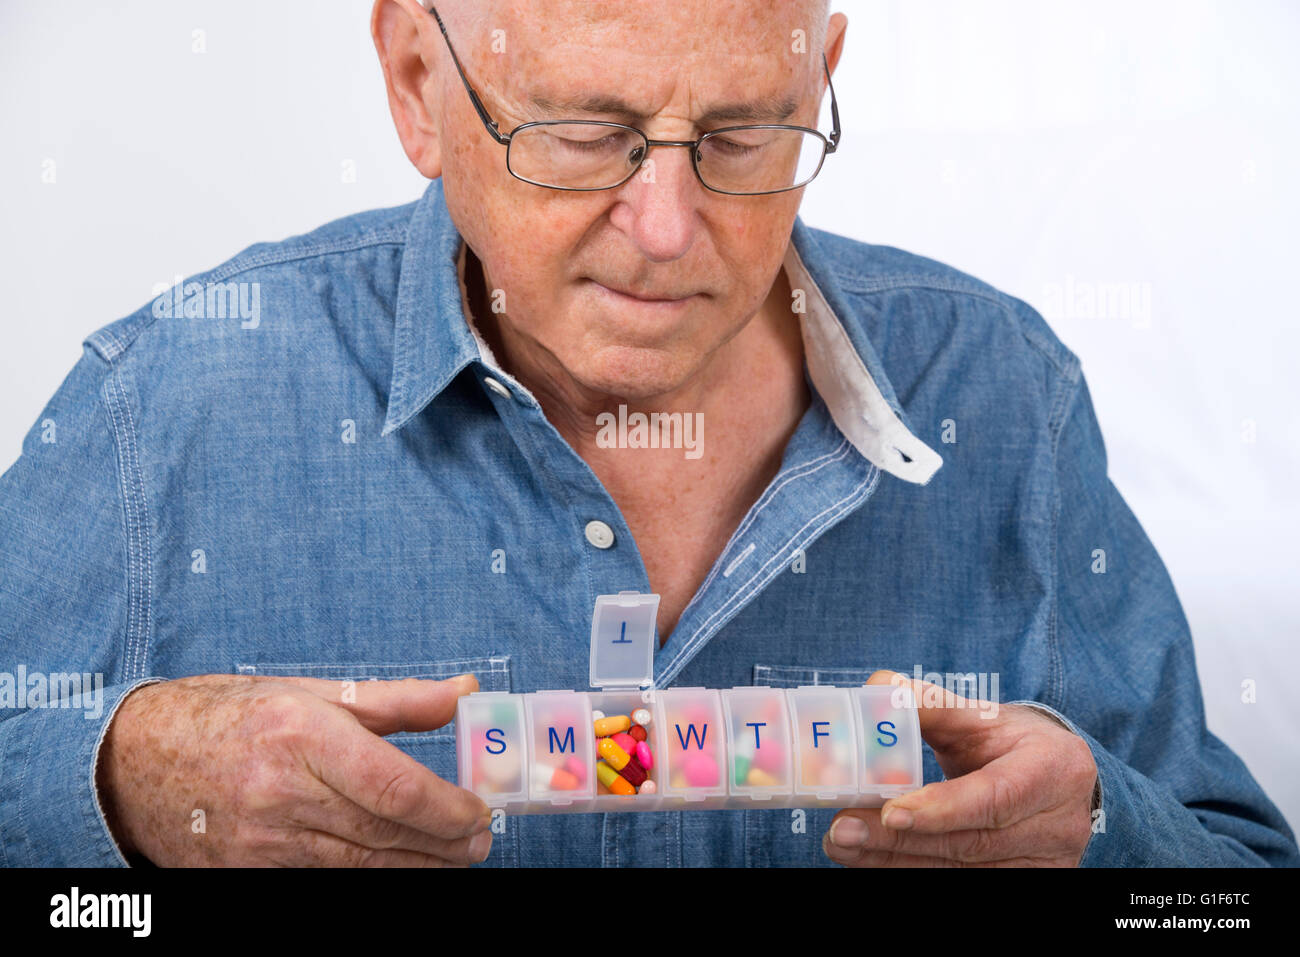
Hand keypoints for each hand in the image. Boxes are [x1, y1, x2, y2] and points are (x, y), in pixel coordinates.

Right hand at [96, 672, 492, 865]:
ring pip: (360, 866)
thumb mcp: (310, 692)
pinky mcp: (246, 871)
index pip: (392, 788)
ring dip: (417, 866)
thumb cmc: (228, 716)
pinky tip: (400, 866)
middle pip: (383, 833)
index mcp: (301, 734)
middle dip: (445, 843)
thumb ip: (395, 700)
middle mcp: (281, 792)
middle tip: (481, 841)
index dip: (447, 808)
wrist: (131, 761)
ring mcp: (261, 841)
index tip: (480, 811)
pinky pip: (323, 878)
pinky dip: (370, 875)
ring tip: (454, 857)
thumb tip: (465, 691)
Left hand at [823, 671, 1096, 866]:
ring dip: (893, 859)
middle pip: (970, 841)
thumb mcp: (978, 716)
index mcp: (1052, 769)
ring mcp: (1046, 862)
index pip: (995, 796)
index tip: (890, 810)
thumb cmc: (1009, 741)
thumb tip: (876, 691)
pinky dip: (909, 868)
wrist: (1053, 777)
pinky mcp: (1028, 881)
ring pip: (962, 869)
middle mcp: (1058, 824)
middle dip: (900, 839)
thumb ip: (929, 705)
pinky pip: (961, 880)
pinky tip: (871, 858)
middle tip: (843, 828)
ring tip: (842, 843)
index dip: (943, 807)